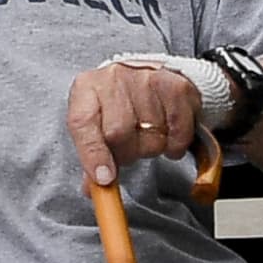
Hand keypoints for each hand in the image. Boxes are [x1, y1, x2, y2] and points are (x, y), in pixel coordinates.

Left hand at [67, 60, 200, 189]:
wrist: (144, 73)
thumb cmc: (114, 103)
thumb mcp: (95, 123)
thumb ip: (92, 155)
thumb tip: (92, 189)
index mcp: (86, 89)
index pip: (83, 124)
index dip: (93, 155)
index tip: (105, 178)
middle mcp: (114, 79)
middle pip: (119, 134)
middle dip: (126, 154)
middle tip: (129, 152)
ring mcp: (146, 79)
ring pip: (151, 136)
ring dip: (151, 148)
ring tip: (147, 136)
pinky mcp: (176, 86)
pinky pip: (178, 132)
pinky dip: (175, 145)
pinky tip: (168, 137)